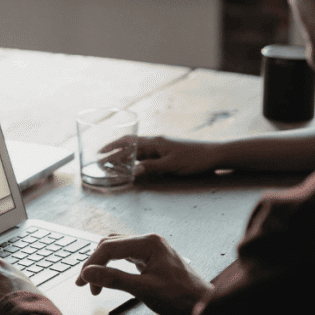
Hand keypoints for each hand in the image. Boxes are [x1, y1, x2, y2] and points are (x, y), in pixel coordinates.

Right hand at [75, 234, 211, 314]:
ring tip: (94, 283)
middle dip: (95, 263)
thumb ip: (114, 279)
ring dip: (103, 264)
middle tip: (85, 284)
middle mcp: (149, 240)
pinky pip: (125, 255)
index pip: (110, 247)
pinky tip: (109, 276)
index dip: (92, 264)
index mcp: (148, 242)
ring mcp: (150, 248)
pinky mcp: (151, 258)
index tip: (83, 282)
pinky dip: (113, 265)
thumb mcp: (144, 289)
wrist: (203, 305)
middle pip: (111, 244)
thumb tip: (88, 273)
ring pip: (117, 249)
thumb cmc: (180, 297)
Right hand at [100, 135, 219, 176]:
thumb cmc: (194, 159)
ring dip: (125, 157)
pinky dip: (136, 160)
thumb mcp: (171, 165)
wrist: (214, 155)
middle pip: (130, 146)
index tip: (100, 153)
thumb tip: (133, 171)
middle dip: (115, 152)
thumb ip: (152, 167)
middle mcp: (156, 143)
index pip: (129, 142)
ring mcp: (161, 147)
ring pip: (138, 151)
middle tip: (101, 160)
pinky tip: (133, 166)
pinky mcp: (167, 153)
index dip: (113, 147)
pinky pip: (146, 156)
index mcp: (155, 142)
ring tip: (112, 165)